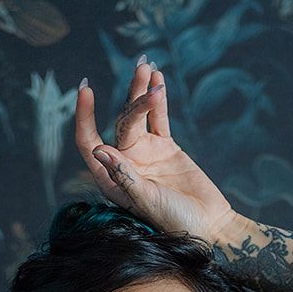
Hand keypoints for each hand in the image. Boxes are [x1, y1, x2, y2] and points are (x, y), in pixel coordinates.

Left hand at [74, 59, 235, 242]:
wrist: (208, 226)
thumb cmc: (175, 223)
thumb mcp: (148, 200)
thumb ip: (125, 177)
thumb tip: (99, 151)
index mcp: (111, 179)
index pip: (89, 143)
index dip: (84, 117)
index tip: (86, 90)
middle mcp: (124, 163)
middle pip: (120, 122)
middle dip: (132, 98)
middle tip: (143, 74)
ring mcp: (145, 153)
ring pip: (138, 115)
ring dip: (140, 90)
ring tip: (144, 65)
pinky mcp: (165, 147)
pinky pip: (158, 118)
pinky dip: (158, 99)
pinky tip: (157, 78)